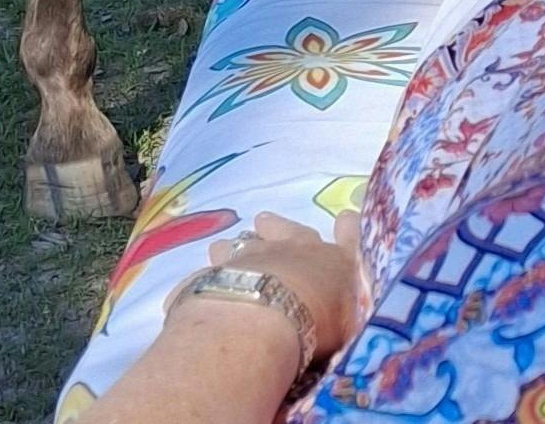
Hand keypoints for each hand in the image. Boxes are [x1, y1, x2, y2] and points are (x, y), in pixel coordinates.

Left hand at [182, 210, 369, 360]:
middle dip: (277, 226)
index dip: (348, 228)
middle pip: (286, 229)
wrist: (264, 320)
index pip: (350, 237)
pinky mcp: (213, 275)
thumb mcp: (347, 327)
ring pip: (240, 243)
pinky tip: (195, 287)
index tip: (345, 218)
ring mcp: (249, 258)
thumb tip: (343, 320)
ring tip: (223, 248)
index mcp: (332, 261)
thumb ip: (344, 317)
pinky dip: (203, 279)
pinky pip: (205, 274)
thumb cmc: (317, 323)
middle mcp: (292, 250)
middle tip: (264, 220)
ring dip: (235, 247)